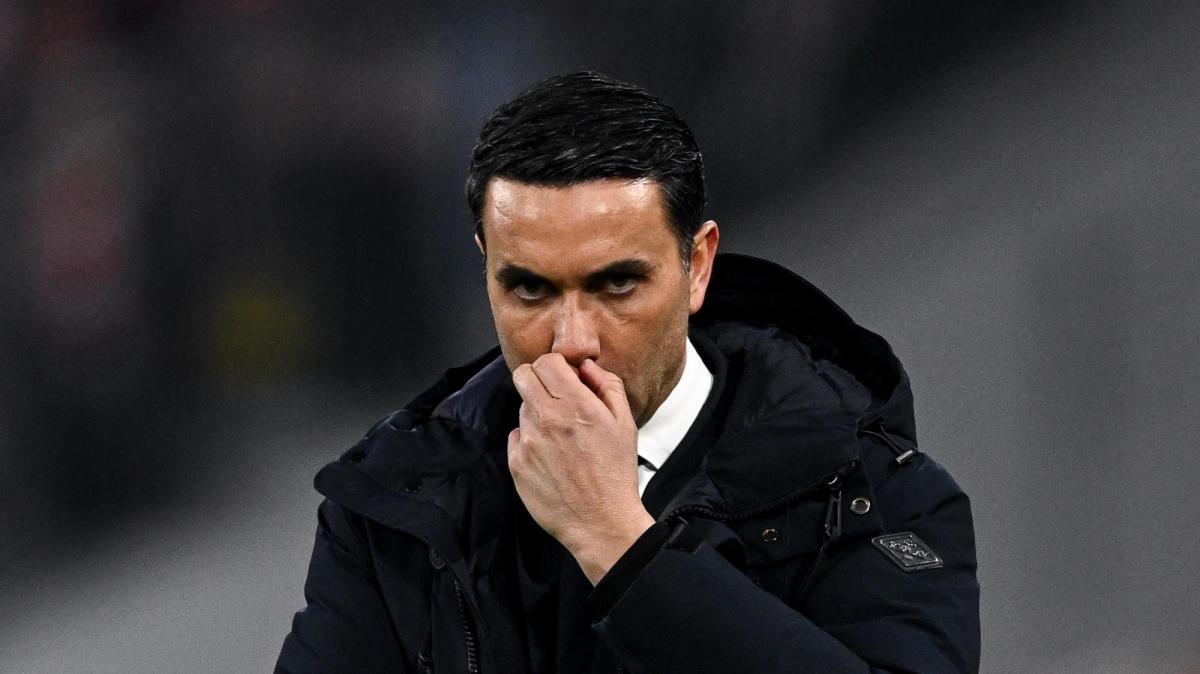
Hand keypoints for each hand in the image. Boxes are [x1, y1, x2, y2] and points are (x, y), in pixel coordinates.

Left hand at [508, 353, 654, 583]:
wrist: (601, 522)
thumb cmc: (616, 474)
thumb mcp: (625, 424)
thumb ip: (607, 385)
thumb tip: (586, 366)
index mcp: (576, 405)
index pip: (546, 361)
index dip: (555, 366)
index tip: (564, 377)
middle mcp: (547, 419)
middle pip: (522, 376)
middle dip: (537, 379)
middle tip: (554, 396)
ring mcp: (528, 441)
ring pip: (522, 408)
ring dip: (537, 414)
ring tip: (560, 437)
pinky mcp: (517, 463)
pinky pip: (517, 437)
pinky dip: (530, 441)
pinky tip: (550, 457)